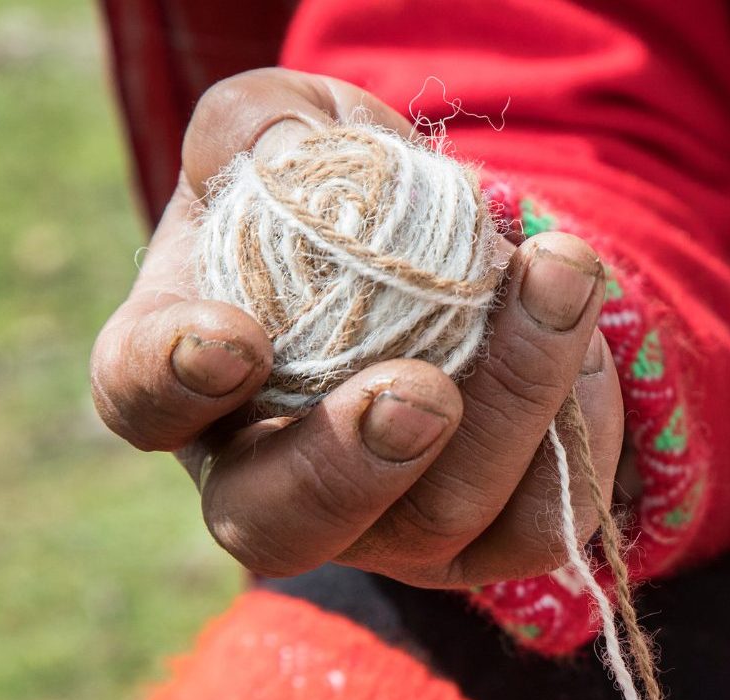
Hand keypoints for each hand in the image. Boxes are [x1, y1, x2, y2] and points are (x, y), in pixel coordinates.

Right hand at [92, 68, 623, 586]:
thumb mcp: (298, 126)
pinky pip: (534, 527)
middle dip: (352, 466)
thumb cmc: (344, 189)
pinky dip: (576, 435)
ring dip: (509, 409)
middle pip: (278, 525)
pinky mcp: (483, 546)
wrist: (462, 248)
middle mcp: (269, 475)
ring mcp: (379, 527)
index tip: (234, 337)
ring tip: (556, 284)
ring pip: (434, 522)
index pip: (143, 400)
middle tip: (420, 394)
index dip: (177, 382)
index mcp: (189, 371)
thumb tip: (286, 150)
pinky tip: (586, 348)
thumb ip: (263, 123)